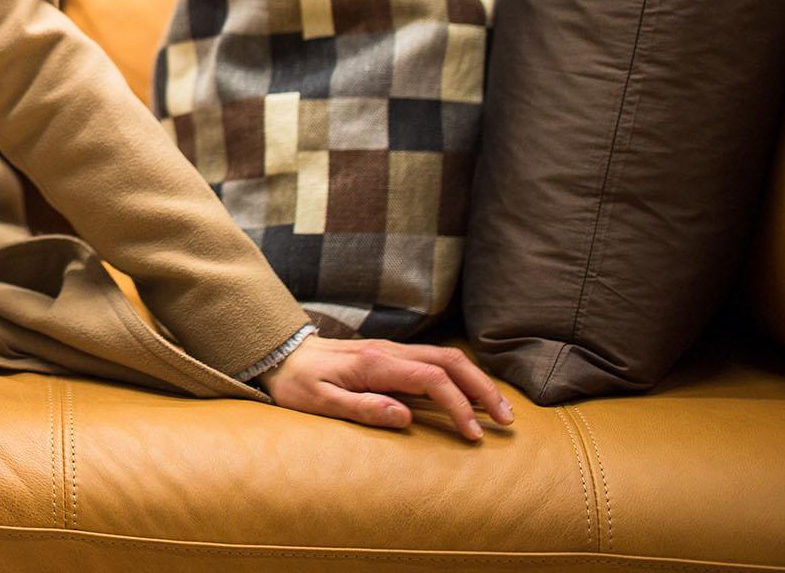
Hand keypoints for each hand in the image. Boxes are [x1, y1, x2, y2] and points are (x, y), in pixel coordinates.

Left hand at [255, 334, 516, 441]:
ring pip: (445, 357)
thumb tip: (404, 417)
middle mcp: (388, 351)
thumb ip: (360, 408)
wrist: (278, 354)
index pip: (431, 379)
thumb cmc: (296, 383)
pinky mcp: (390, 356)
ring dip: (476, 381)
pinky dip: (459, 377)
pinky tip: (470, 396)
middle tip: (506, 420)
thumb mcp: (319, 402)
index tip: (473, 435)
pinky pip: (433, 361)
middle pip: (449, 361)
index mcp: (374, 363)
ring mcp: (391, 350)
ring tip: (498, 411)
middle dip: (482, 389)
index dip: (458, 406)